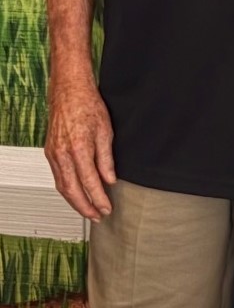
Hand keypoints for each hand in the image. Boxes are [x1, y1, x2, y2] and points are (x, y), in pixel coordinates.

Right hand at [44, 78, 115, 220]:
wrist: (69, 90)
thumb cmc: (88, 105)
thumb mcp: (106, 132)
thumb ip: (107, 159)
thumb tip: (109, 180)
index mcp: (79, 149)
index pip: (90, 183)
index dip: (99, 199)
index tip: (107, 209)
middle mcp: (62, 154)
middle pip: (72, 190)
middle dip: (85, 207)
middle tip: (97, 216)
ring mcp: (53, 154)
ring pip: (62, 186)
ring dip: (75, 201)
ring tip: (88, 210)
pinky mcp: (50, 152)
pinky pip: (57, 177)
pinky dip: (67, 189)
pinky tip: (76, 194)